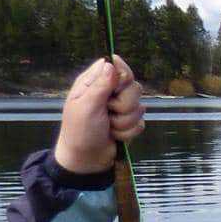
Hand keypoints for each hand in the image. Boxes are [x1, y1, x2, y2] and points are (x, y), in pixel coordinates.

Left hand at [54, 56, 143, 173]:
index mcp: (94, 83)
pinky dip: (127, 132)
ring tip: (108, 126)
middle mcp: (109, 92)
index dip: (122, 76)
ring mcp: (121, 108)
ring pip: (139, 106)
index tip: (116, 87)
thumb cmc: (80, 131)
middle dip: (124, 104)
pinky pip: (140, 122)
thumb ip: (101, 85)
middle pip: (134, 87)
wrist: (87, 159)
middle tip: (108, 112)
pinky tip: (114, 135)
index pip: (117, 67)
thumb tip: (111, 62)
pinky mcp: (129, 122)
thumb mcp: (87, 106)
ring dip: (124, 121)